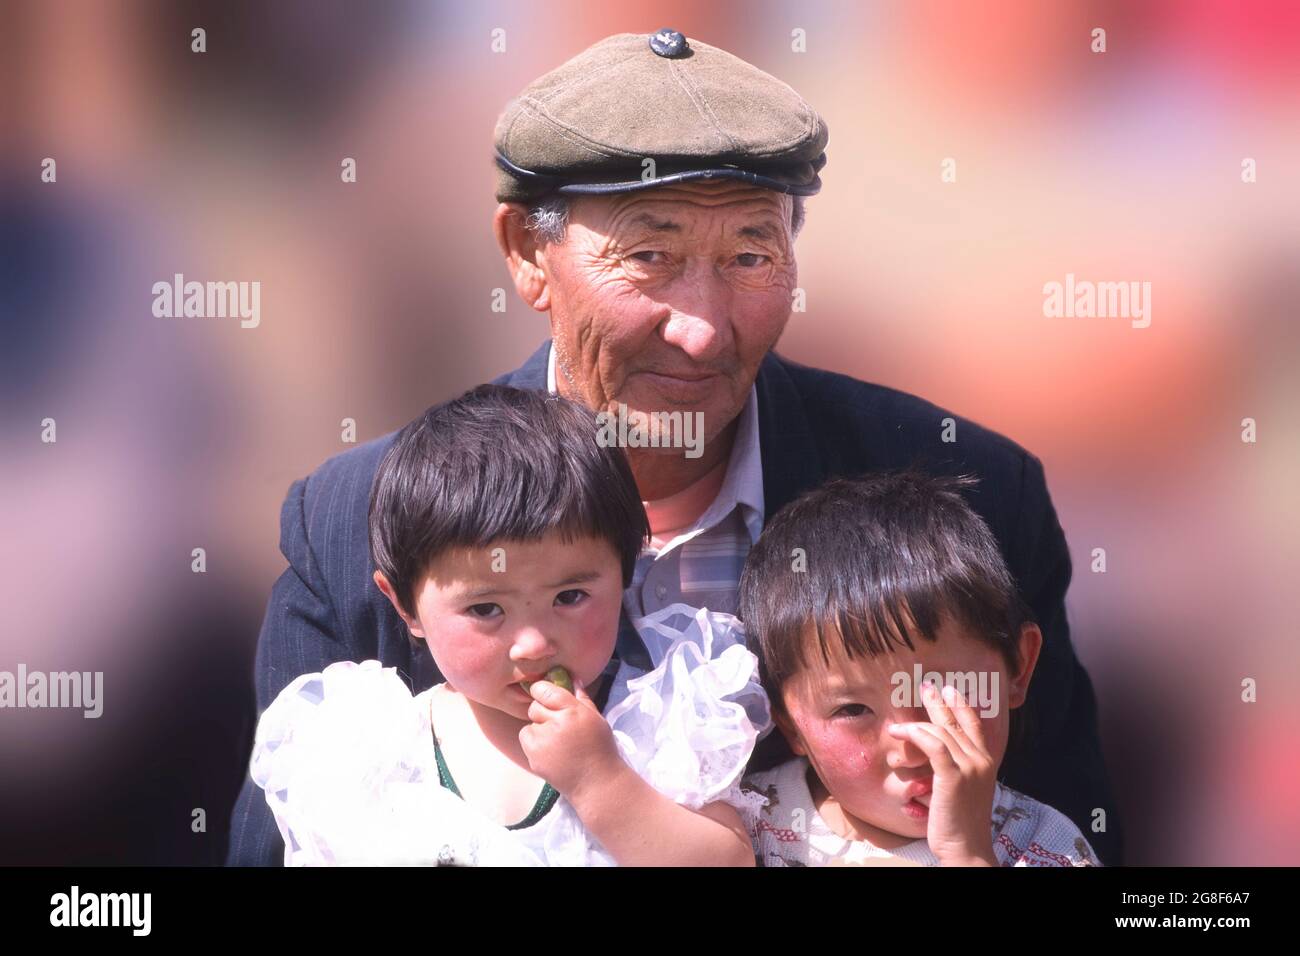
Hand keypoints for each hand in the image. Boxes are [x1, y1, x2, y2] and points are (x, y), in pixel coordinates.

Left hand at [519, 677, 622, 800]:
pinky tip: (550, 751)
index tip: (545, 695)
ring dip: (539, 728)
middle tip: (557, 724)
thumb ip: (581, 696)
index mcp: (573, 711)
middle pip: (535, 707)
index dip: (542, 690)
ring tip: (556, 741)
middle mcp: (556, 723)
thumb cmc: (599, 748)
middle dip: (543, 712)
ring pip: (530, 723)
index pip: (545, 690)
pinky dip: (534, 742)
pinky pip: (526, 738)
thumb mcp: (595, 718)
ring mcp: (543, 741)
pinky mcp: (534, 756)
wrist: (596, 781)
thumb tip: (572, 676)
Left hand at [887, 681, 997, 865]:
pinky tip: (901, 733)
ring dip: (916, 724)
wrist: (967, 848)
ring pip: (941, 732)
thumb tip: (935, 752)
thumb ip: (955, 769)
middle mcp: (981, 760)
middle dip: (939, 702)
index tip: (950, 689)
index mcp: (986, 762)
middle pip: (956, 723)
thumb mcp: (963, 790)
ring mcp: (969, 767)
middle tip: (925, 686)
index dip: (962, 705)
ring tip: (897, 724)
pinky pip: (932, 745)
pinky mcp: (953, 776)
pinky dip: (915, 735)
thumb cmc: (960, 823)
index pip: (975, 725)